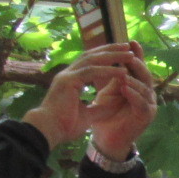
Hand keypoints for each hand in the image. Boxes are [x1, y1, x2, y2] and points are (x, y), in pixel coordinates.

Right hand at [20, 47, 145, 150]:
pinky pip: (91, 71)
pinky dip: (108, 71)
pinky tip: (122, 71)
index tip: (122, 53)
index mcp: (70, 80)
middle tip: (127, 46)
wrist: (48, 132)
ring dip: (112, 56)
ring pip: (92, 60)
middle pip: (90, 55)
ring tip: (130, 54)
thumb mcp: (89, 113)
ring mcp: (66, 76)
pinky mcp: (68, 81)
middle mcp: (67, 75)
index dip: (105, 56)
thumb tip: (118, 101)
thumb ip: (102, 106)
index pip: (89, 62)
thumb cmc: (65, 126)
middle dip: (110, 50)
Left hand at [84, 48, 157, 160]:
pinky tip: (125, 87)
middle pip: (145, 75)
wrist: (105, 139)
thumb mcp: (109, 93)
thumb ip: (114, 79)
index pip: (139, 69)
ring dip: (134, 78)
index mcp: (138, 88)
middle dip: (138, 63)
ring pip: (145, 88)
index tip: (130, 41)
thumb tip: (112, 59)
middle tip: (129, 52)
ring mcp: (149, 106)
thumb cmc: (106, 116)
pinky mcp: (146, 117)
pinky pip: (142, 103)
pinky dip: (133, 94)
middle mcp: (147, 95)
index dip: (137, 55)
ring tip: (124, 69)